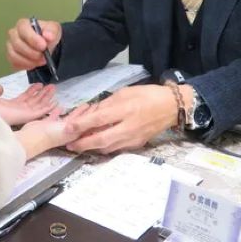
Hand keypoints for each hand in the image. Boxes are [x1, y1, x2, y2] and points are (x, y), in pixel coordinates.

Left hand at [0, 83, 57, 125]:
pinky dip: (48, 107)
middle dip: (43, 93)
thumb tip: (0, 87)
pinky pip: (41, 111)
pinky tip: (54, 102)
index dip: (33, 91)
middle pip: (35, 100)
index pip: (26, 97)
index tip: (39, 85)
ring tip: (54, 89)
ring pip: (39, 104)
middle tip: (51, 86)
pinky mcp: (28, 116)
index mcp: (13, 105)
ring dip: (47, 97)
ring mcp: (25, 113)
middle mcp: (21, 110)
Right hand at [6, 18, 61, 70]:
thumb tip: (48, 35)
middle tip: (44, 56)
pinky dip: (26, 66)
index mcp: (23, 24)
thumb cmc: (47, 35)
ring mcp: (11, 46)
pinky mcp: (11, 58)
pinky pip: (15, 64)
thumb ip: (51, 31)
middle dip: (32, 52)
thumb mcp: (54, 30)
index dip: (32, 38)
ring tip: (41, 60)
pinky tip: (35, 63)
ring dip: (29, 61)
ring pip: (14, 55)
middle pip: (17, 44)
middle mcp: (14, 34)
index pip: (23, 29)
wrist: (47, 46)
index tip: (43, 46)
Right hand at [15, 103, 91, 158]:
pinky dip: (59, 112)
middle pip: (81, 120)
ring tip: (84, 104)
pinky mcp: (48, 124)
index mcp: (75, 133)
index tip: (102, 108)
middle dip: (88, 113)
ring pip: (71, 118)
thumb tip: (96, 120)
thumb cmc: (52, 135)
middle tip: (95, 104)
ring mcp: (58, 128)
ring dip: (78, 112)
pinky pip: (55, 116)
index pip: (88, 124)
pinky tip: (60, 106)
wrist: (33, 137)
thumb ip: (81, 124)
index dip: (95, 117)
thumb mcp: (70, 130)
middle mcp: (68, 131)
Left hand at [64, 85, 178, 153]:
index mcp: (126, 109)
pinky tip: (97, 144)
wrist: (172, 107)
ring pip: (108, 147)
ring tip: (79, 145)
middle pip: (102, 139)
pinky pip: (117, 148)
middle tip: (69, 144)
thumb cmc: (147, 95)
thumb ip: (108, 103)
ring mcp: (134, 138)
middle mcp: (129, 126)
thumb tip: (92, 113)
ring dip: (92, 148)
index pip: (100, 119)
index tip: (68, 127)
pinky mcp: (137, 144)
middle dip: (83, 144)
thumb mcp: (126, 92)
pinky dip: (104, 147)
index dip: (83, 124)